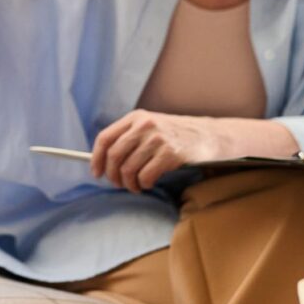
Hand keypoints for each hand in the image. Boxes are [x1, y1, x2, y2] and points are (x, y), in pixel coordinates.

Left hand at [91, 110, 224, 192]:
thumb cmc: (174, 135)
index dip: (96, 158)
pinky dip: (143, 184)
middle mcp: (144, 126)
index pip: (105, 138)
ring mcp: (157, 139)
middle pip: (114, 156)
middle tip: (118, 184)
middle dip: (112, 175)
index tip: (96, 172)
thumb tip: (102, 161)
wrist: (207, 136)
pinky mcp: (170, 154)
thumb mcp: (149, 127)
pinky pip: (145, 176)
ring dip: (129, 184)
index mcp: (135, 118)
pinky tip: (147, 184)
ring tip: (135, 186)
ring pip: (129, 169)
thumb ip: (128, 138)